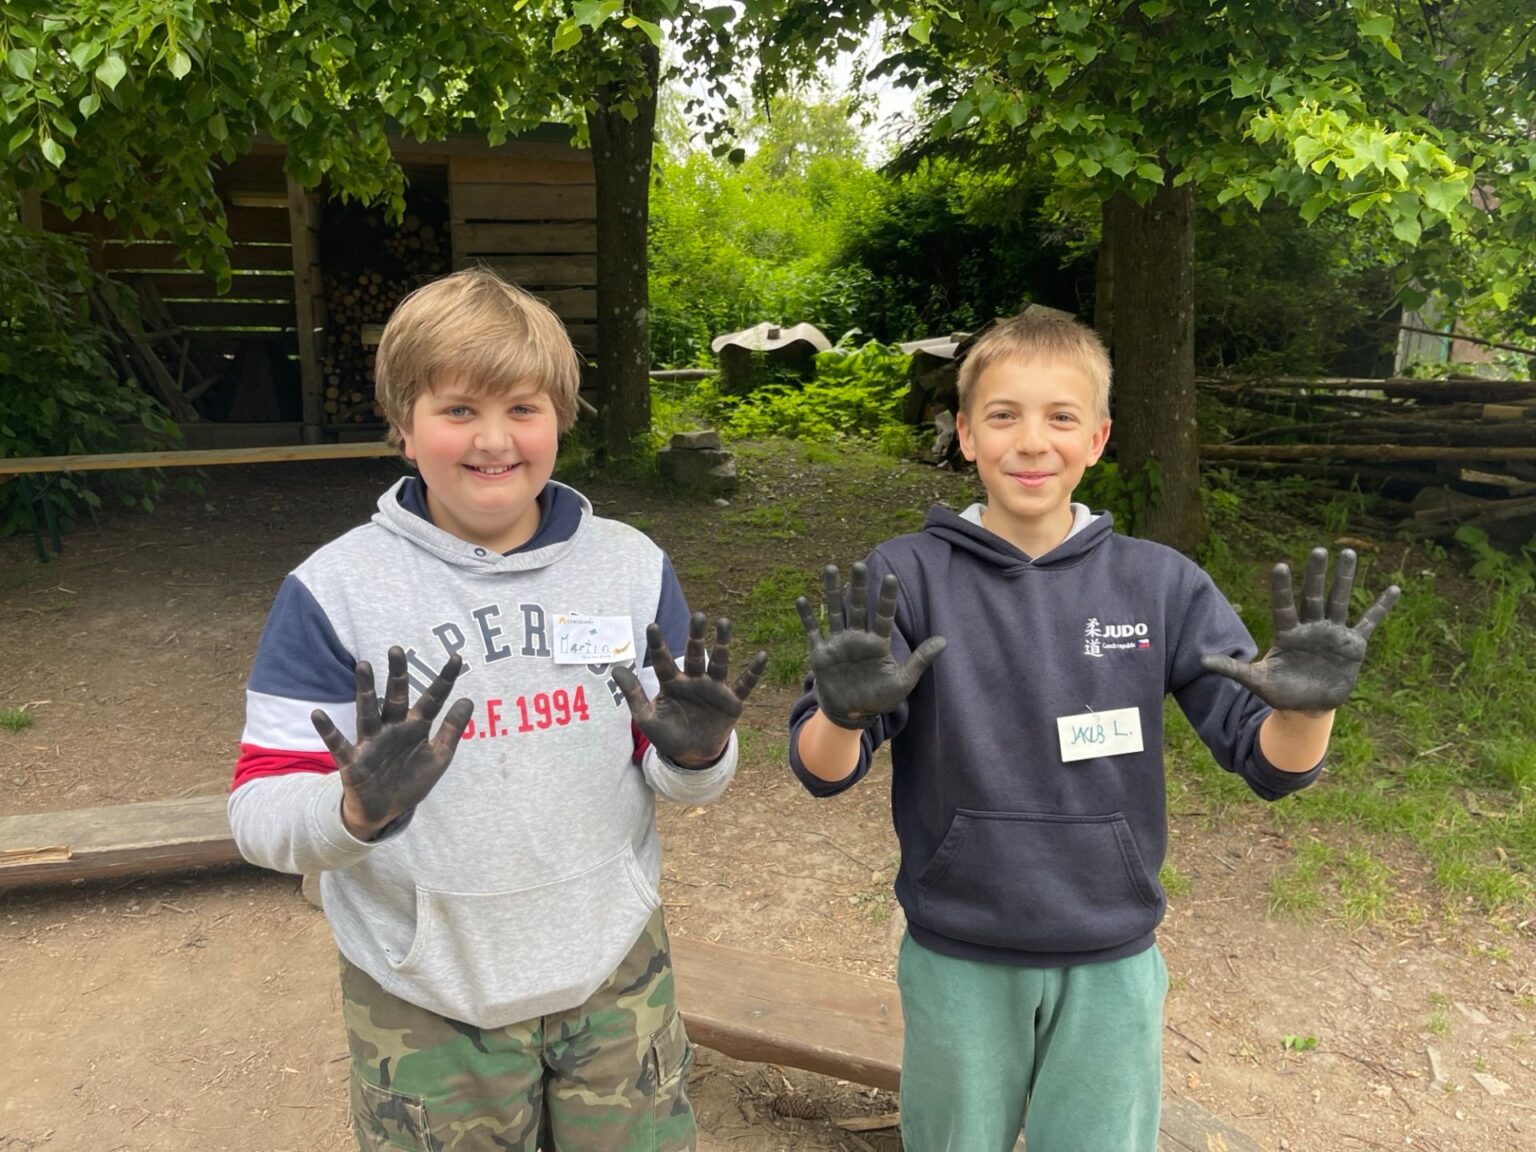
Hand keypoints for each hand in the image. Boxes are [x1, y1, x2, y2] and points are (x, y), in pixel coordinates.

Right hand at [311, 647, 474, 838]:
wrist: (385, 812)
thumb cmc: (410, 780)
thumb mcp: (438, 757)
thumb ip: (452, 730)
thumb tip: (467, 700)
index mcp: (416, 727)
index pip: (433, 699)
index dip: (445, 681)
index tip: (457, 658)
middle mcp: (393, 728)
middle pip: (396, 697)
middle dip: (398, 675)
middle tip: (397, 650)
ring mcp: (371, 742)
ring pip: (368, 712)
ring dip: (366, 690)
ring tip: (364, 666)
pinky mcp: (353, 761)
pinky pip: (339, 744)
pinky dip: (328, 730)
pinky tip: (317, 714)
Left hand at [613, 613, 767, 767]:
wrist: (692, 755)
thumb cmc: (668, 735)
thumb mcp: (647, 719)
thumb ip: (634, 695)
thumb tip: (616, 669)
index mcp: (672, 683)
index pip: (664, 660)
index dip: (658, 645)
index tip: (652, 627)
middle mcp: (694, 680)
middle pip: (695, 653)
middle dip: (696, 636)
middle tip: (698, 616)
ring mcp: (714, 689)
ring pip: (719, 662)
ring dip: (723, 643)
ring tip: (724, 622)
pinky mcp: (731, 701)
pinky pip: (744, 684)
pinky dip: (754, 671)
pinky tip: (762, 655)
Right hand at [796, 562, 946, 729]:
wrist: (853, 714)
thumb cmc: (879, 698)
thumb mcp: (903, 681)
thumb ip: (920, 660)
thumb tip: (944, 640)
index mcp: (877, 644)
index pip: (883, 616)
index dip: (886, 598)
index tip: (890, 578)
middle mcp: (857, 639)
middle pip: (857, 607)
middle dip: (858, 586)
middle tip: (859, 565)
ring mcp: (838, 644)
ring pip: (835, 612)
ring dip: (832, 591)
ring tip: (830, 568)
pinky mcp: (821, 654)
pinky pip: (813, 632)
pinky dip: (807, 617)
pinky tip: (802, 600)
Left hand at [1201, 547, 1398, 714]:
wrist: (1307, 707)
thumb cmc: (1281, 692)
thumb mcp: (1257, 681)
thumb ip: (1234, 669)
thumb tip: (1202, 661)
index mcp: (1287, 634)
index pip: (1283, 606)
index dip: (1282, 588)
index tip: (1281, 566)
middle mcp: (1311, 627)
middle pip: (1314, 596)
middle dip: (1316, 575)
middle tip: (1318, 550)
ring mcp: (1333, 633)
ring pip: (1340, 601)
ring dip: (1345, 579)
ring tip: (1349, 553)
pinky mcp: (1354, 644)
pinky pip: (1369, 622)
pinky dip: (1381, 607)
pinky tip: (1393, 589)